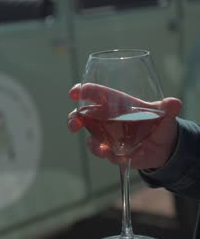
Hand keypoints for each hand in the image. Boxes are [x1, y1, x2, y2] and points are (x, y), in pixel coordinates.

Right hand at [67, 83, 181, 168]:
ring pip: (90, 138)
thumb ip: (168, 108)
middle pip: (81, 116)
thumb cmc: (159, 122)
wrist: (164, 147)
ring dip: (92, 144)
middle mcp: (105, 119)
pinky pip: (105, 153)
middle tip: (74, 125)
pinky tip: (118, 156)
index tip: (73, 93)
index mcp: (115, 103)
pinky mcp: (111, 151)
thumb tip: (174, 103)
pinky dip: (109, 155)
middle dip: (73, 119)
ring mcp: (106, 136)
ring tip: (102, 150)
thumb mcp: (165, 114)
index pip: (94, 93)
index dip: (81, 90)